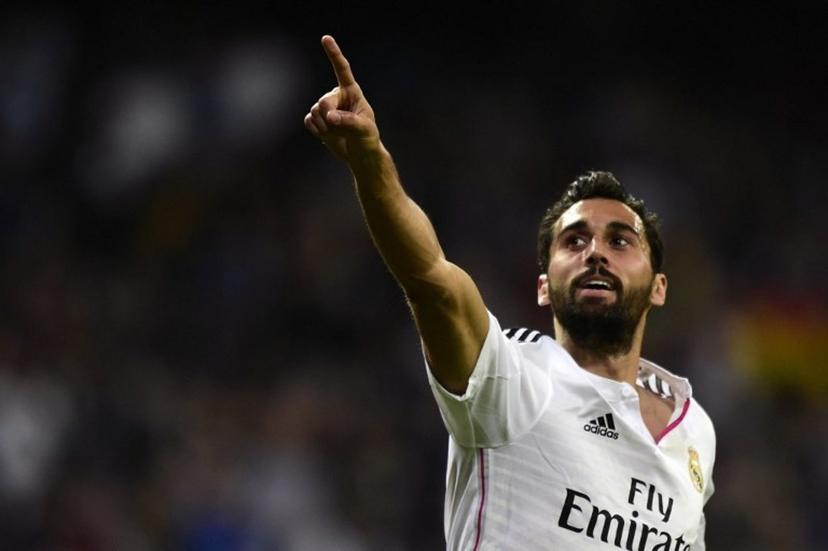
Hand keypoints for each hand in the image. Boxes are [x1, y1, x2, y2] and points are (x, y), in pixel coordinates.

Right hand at [304, 35, 379, 161]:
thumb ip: (348, 121)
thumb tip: (330, 117)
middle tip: (336, 126)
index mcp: (352, 92)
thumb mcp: (364, 129)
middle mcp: (337, 96)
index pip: (342, 69)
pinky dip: (316, 131)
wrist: (359, 154)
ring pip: (315, 112)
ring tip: (337, 132)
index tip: (325, 38)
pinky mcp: (317, 120)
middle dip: (328, 116)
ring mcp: (325, 108)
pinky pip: (309, 121)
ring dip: (324, 127)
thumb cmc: (367, 138)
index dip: (334, 54)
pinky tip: (326, 134)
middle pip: (323, 101)